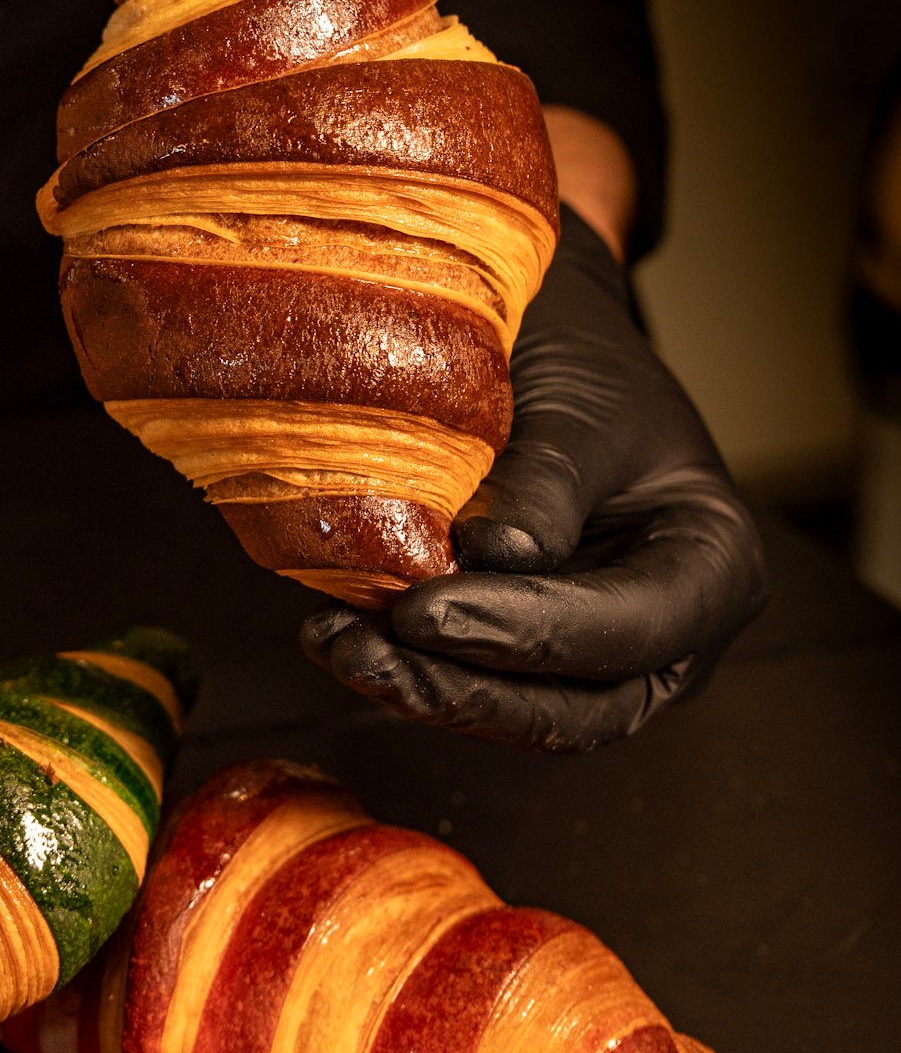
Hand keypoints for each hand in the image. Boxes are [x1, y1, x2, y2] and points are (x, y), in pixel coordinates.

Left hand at [301, 206, 768, 749]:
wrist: (555, 339)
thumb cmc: (582, 360)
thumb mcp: (574, 405)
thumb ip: (542, 487)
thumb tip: (488, 561)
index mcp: (716, 564)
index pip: (628, 629)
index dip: (526, 633)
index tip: (423, 610)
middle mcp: (673, 634)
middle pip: (581, 709)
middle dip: (466, 691)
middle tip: (368, 653)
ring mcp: (605, 654)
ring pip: (522, 713)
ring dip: (425, 691)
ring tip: (336, 645)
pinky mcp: (534, 652)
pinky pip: (481, 683)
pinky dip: (414, 669)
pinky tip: (341, 636)